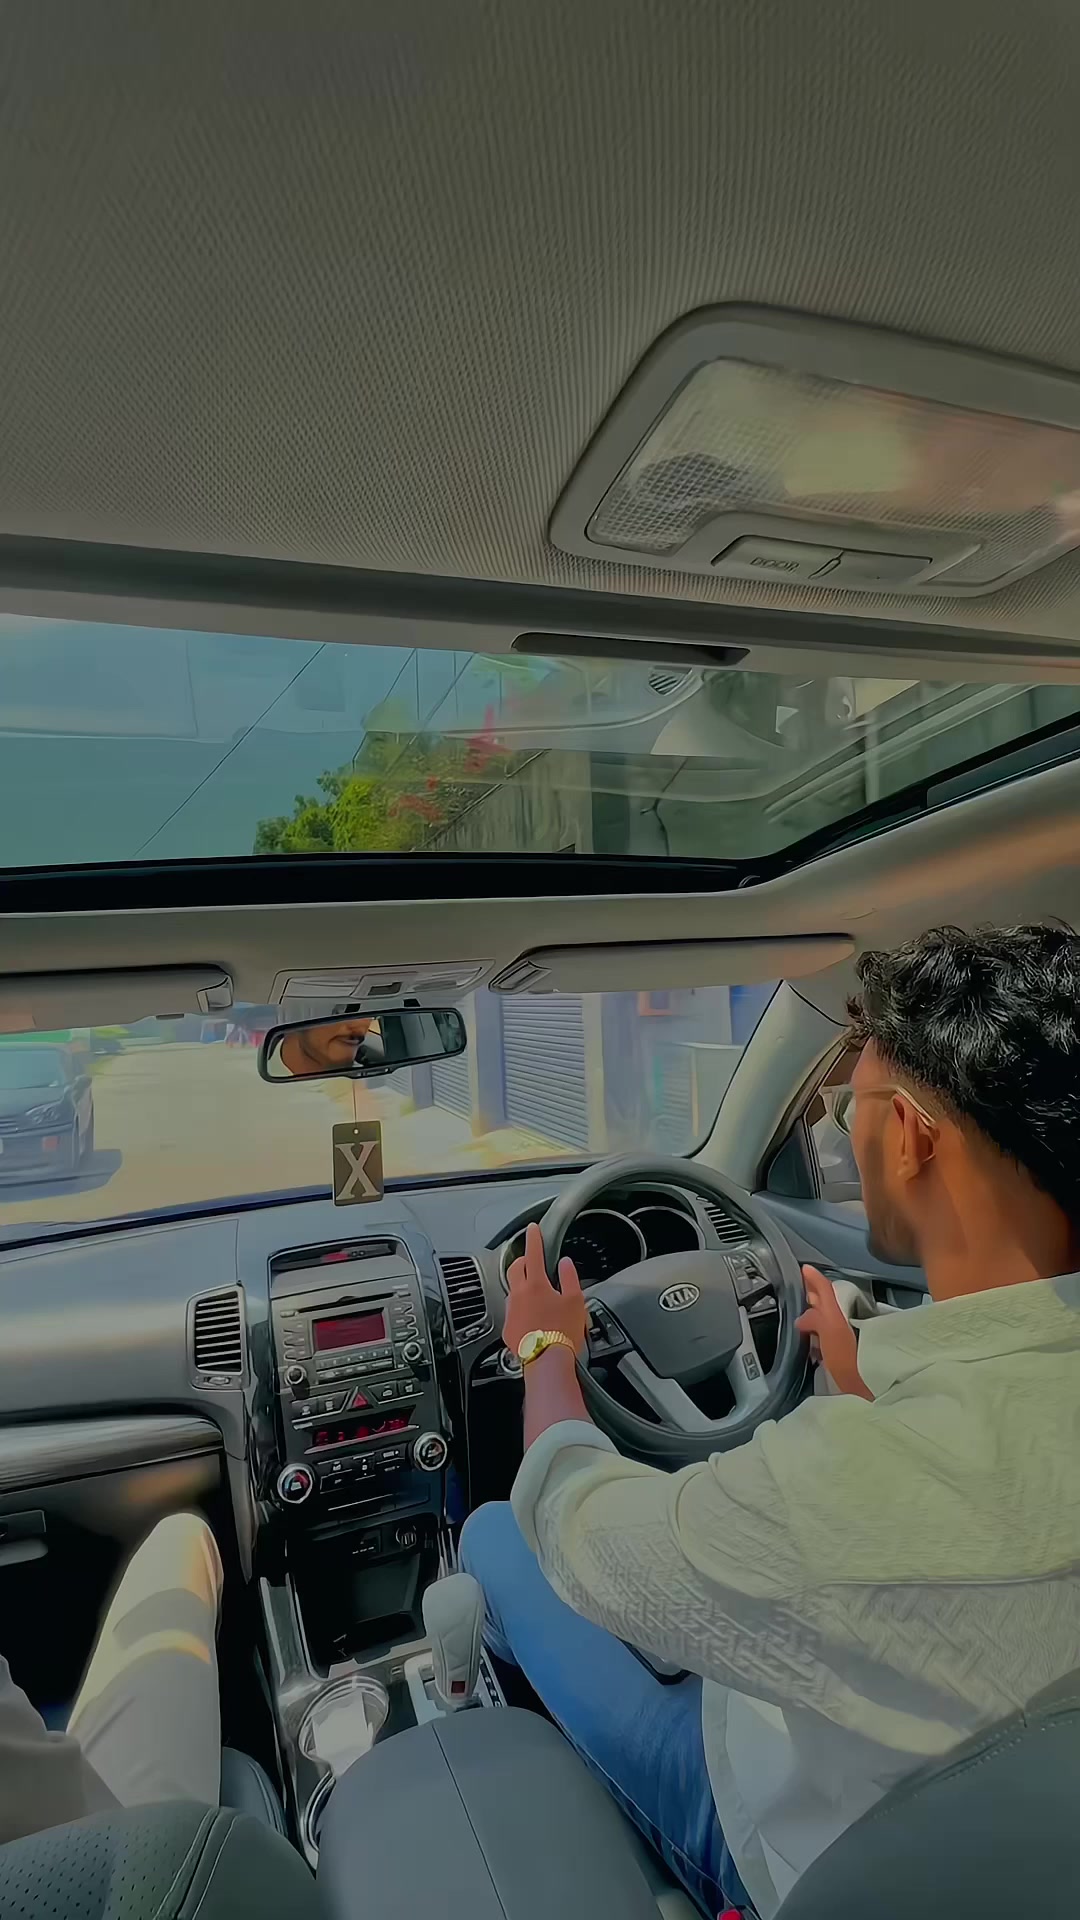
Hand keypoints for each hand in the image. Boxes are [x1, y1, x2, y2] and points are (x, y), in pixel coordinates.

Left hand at [503, 1221, 588, 1359]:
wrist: (547, 1362)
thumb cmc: (564, 1332)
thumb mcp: (576, 1301)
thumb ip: (570, 1278)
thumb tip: (565, 1264)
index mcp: (536, 1284)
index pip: (533, 1253)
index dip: (533, 1239)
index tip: (532, 1229)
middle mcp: (519, 1295)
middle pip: (515, 1268)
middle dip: (523, 1260)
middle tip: (532, 1261)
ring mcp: (511, 1312)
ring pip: (512, 1290)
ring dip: (521, 1286)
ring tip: (536, 1294)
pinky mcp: (508, 1329)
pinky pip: (512, 1312)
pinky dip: (520, 1309)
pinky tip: (531, 1317)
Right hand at [795, 1265, 872, 1399]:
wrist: (866, 1389)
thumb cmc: (848, 1359)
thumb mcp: (830, 1334)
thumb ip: (816, 1320)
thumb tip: (803, 1317)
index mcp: (837, 1316)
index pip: (825, 1290)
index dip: (815, 1279)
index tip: (804, 1268)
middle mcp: (840, 1323)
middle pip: (826, 1303)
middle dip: (812, 1294)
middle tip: (797, 1289)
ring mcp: (842, 1339)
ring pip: (826, 1319)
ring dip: (814, 1313)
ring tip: (799, 1313)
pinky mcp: (841, 1354)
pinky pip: (825, 1335)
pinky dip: (817, 1332)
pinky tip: (809, 1339)